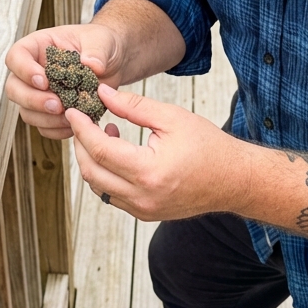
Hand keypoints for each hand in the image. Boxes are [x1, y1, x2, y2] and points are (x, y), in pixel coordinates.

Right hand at [4, 24, 123, 138]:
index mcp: (39, 47)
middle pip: (14, 89)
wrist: (112, 63)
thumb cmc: (101, 44)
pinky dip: (57, 130)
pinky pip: (44, 127)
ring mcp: (39, 94)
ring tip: (70, 115)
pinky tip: (75, 124)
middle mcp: (33, 71)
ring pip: (26, 112)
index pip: (16, 56)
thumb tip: (91, 64)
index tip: (44, 81)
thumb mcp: (101, 40)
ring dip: (46, 118)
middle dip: (33, 100)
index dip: (24, 70)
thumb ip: (96, 51)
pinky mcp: (50, 113)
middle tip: (57, 105)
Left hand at [67, 84, 248, 220]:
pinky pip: (113, 196)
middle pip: (92, 172)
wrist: (234, 179)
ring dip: (92, 160)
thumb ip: (134, 106)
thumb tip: (103, 94)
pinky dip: (106, 175)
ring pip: (99, 187)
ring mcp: (143, 210)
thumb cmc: (209, 146)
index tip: (73, 112)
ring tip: (105, 132)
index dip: (82, 129)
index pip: (100, 150)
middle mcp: (142, 197)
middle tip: (82, 122)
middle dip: (81, 145)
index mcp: (148, 172)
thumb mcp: (172, 117)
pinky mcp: (145, 214)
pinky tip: (117, 152)